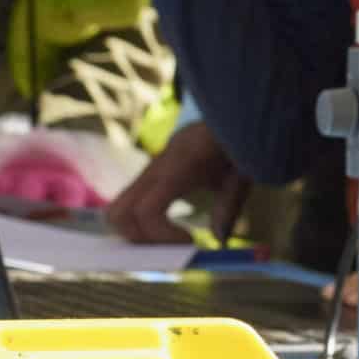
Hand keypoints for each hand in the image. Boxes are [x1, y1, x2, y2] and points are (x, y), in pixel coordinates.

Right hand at [105, 121, 230, 243]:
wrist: (226, 112)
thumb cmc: (237, 143)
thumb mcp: (243, 174)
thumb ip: (229, 206)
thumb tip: (219, 240)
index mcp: (179, 167)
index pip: (147, 210)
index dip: (161, 235)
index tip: (190, 242)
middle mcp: (155, 168)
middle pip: (119, 213)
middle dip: (140, 238)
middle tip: (174, 245)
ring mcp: (147, 171)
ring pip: (116, 209)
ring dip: (135, 232)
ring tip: (170, 239)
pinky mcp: (147, 176)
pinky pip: (126, 203)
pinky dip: (137, 223)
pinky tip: (167, 229)